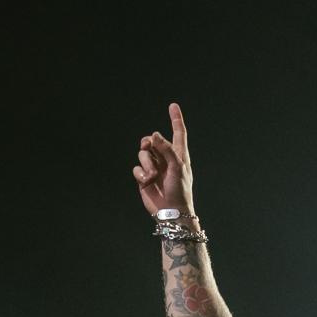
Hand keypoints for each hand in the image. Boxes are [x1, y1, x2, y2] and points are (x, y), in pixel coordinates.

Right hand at [133, 102, 195, 216]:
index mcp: (179, 154)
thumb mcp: (177, 167)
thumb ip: (166, 149)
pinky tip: (147, 182)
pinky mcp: (144, 177)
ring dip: (146, 163)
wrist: (171, 211)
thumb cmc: (179, 190)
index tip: (173, 105)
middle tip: (147, 145)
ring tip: (152, 175)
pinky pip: (137, 167)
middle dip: (148, 143)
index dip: (175, 119)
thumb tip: (154, 134)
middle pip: (152, 141)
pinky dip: (141, 173)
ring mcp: (154, 167)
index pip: (178, 132)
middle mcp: (166, 159)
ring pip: (143, 154)